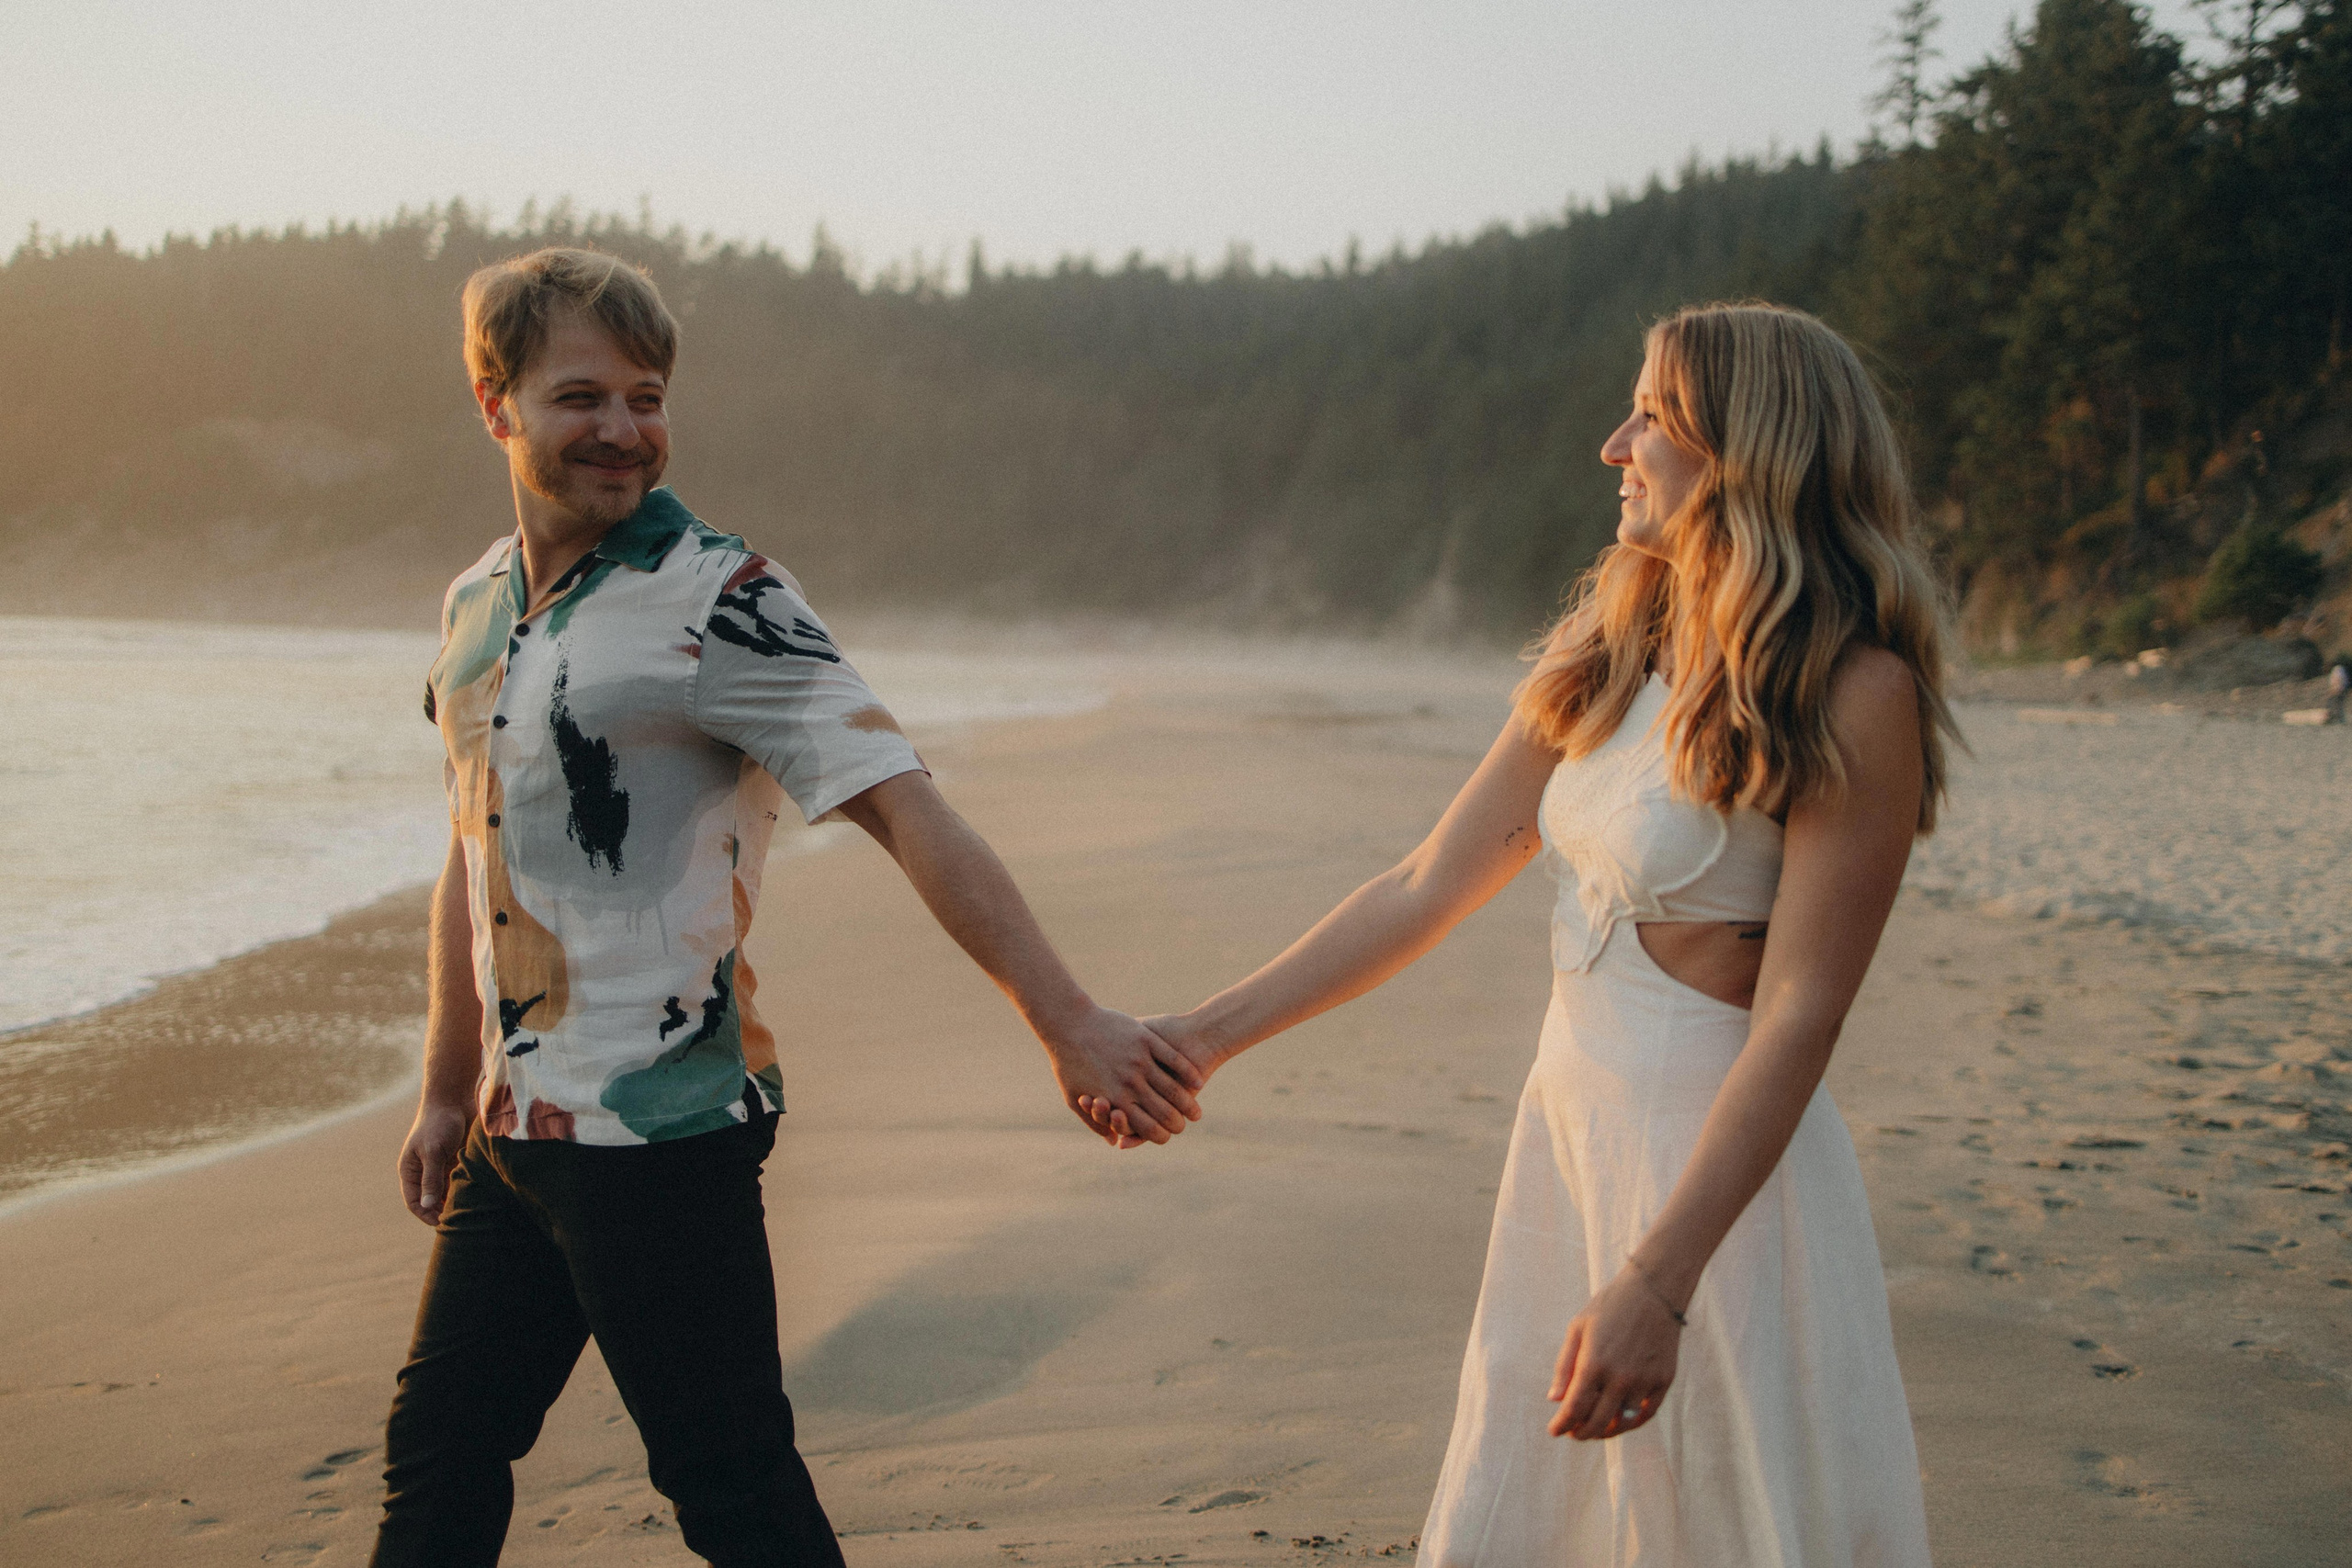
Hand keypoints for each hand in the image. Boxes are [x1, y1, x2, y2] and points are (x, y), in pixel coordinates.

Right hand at [397, 1100, 472, 1224]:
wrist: (455, 1098)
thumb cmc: (439, 1122)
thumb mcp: (433, 1151)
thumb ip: (431, 1179)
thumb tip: (427, 1206)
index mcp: (410, 1170)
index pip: (413, 1202)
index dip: (425, 1214)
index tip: (442, 1223)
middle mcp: (424, 1171)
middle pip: (431, 1200)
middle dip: (442, 1211)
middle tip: (460, 1220)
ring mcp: (441, 1166)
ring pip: (446, 1192)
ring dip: (455, 1201)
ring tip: (469, 1209)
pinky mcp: (457, 1160)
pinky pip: (459, 1181)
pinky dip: (465, 1189)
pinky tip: (476, 1194)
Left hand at [1038, 1003, 1204, 1145]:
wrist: (1069, 1023)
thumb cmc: (1067, 1063)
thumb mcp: (1074, 1097)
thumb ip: (1095, 1122)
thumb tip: (1116, 1142)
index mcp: (1114, 1100)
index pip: (1147, 1128)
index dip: (1162, 1136)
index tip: (1169, 1136)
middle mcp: (1130, 1083)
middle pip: (1164, 1112)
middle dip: (1179, 1124)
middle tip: (1185, 1126)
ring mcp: (1139, 1060)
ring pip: (1172, 1088)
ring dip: (1188, 1104)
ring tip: (1196, 1112)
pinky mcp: (1146, 1040)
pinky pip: (1173, 1059)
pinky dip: (1189, 1074)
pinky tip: (1198, 1083)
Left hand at [1547, 1263, 1683, 1438]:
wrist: (1654, 1291)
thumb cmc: (1610, 1306)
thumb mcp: (1578, 1328)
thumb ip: (1565, 1366)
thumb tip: (1554, 1399)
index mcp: (1594, 1363)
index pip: (1574, 1408)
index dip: (1562, 1425)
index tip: (1554, 1431)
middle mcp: (1620, 1377)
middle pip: (1597, 1423)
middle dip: (1581, 1433)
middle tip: (1574, 1432)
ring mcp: (1644, 1381)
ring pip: (1622, 1423)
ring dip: (1606, 1432)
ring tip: (1595, 1429)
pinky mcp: (1663, 1381)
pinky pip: (1646, 1414)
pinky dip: (1631, 1423)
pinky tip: (1620, 1421)